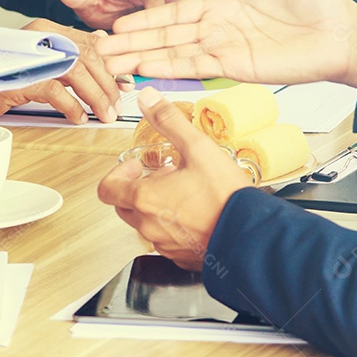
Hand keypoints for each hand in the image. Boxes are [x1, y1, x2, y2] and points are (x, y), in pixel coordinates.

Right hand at [0, 19, 125, 123]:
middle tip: (115, 107)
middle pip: (88, 56)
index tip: (125, 84)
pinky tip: (77, 117)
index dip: (112, 64)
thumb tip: (102, 69)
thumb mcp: (35, 71)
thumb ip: (64, 65)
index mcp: (45, 33)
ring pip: (76, 70)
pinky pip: (54, 89)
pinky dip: (71, 105)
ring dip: (95, 96)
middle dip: (108, 84)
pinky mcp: (17, 78)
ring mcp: (27, 56)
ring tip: (103, 115)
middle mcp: (38, 38)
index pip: (89, 43)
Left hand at [57, 0, 214, 30]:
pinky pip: (206, 27)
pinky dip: (214, 36)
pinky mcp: (195, 18)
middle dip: (196, 0)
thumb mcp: (93, 0)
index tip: (152, 12)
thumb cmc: (110, 0)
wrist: (117, 4)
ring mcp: (185, 2)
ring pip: (204, 4)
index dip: (152, 0)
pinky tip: (223, 49)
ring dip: (214, 15)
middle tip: (205, 11)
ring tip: (225, 30)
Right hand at [95, 0, 356, 88]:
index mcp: (224, 5)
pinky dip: (170, 69)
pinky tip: (146, 70)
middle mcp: (219, 29)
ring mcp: (226, 49)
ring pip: (174, 53)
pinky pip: (197, 67)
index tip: (118, 22)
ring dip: (142, 58)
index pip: (175, 12)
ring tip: (112, 64)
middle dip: (132, 43)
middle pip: (165, 36)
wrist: (345, 31)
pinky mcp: (238, 67)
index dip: (146, 18)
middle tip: (100, 49)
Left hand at [97, 87, 250, 269]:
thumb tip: (149, 99)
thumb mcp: (197, 148)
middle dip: (137, 188)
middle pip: (124, 206)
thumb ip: (168, 121)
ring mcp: (163, 244)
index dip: (117, 174)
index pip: (107, 189)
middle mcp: (148, 224)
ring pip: (146, 223)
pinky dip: (173, 225)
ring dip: (156, 206)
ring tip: (183, 192)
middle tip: (161, 176)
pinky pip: (166, 240)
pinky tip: (195, 213)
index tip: (136, 166)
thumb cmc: (225, 197)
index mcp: (144, 198)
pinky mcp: (180, 257)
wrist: (250, 235)